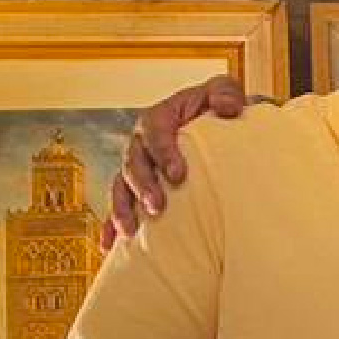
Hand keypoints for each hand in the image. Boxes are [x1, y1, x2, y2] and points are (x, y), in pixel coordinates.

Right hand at [102, 75, 262, 247]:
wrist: (217, 131)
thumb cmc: (217, 111)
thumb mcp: (223, 93)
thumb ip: (225, 93)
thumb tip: (228, 108)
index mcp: (160, 118)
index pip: (153, 130)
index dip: (162, 152)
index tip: (177, 174)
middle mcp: (142, 143)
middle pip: (132, 162)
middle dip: (142, 185)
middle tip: (157, 206)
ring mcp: (137, 167)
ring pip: (120, 186)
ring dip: (122, 208)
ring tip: (132, 230)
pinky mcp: (136, 190)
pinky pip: (119, 207)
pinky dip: (111, 226)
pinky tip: (111, 246)